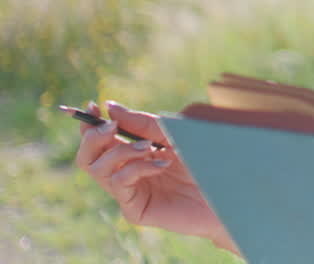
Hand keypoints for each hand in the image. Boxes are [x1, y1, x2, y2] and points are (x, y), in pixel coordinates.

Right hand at [73, 100, 235, 251]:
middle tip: (111, 127)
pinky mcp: (135, 210)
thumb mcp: (172, 135)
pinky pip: (120, 183)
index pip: (99, 140)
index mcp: (133, 154)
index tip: (92, 105)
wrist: (226, 191)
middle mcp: (126, 173)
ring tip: (149, 147)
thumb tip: (108, 107)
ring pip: (98, 169)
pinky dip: (136, 167)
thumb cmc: (204, 161)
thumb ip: (142, 124)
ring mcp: (129, 193)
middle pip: (87, 157)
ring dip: (120, 151)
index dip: (90, 123)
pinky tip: (161, 164)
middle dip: (94, 137)